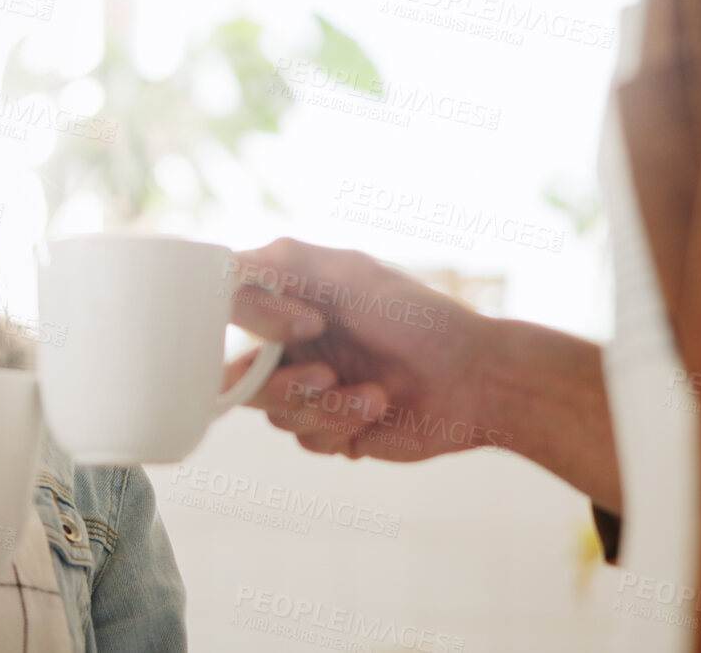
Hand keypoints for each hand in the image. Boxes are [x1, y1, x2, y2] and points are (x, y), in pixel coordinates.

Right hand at [227, 238, 619, 508]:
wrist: (475, 382)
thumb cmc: (420, 319)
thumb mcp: (353, 273)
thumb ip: (284, 261)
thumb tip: (224, 267)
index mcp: (289, 301)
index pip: (228, 311)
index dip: (257, 323)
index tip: (310, 323)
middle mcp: (291, 345)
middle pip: (238, 378)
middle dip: (287, 384)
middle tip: (329, 375)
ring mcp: (309, 389)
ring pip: (274, 414)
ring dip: (327, 408)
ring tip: (376, 394)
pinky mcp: (329, 428)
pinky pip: (305, 439)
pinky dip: (341, 427)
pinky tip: (378, 409)